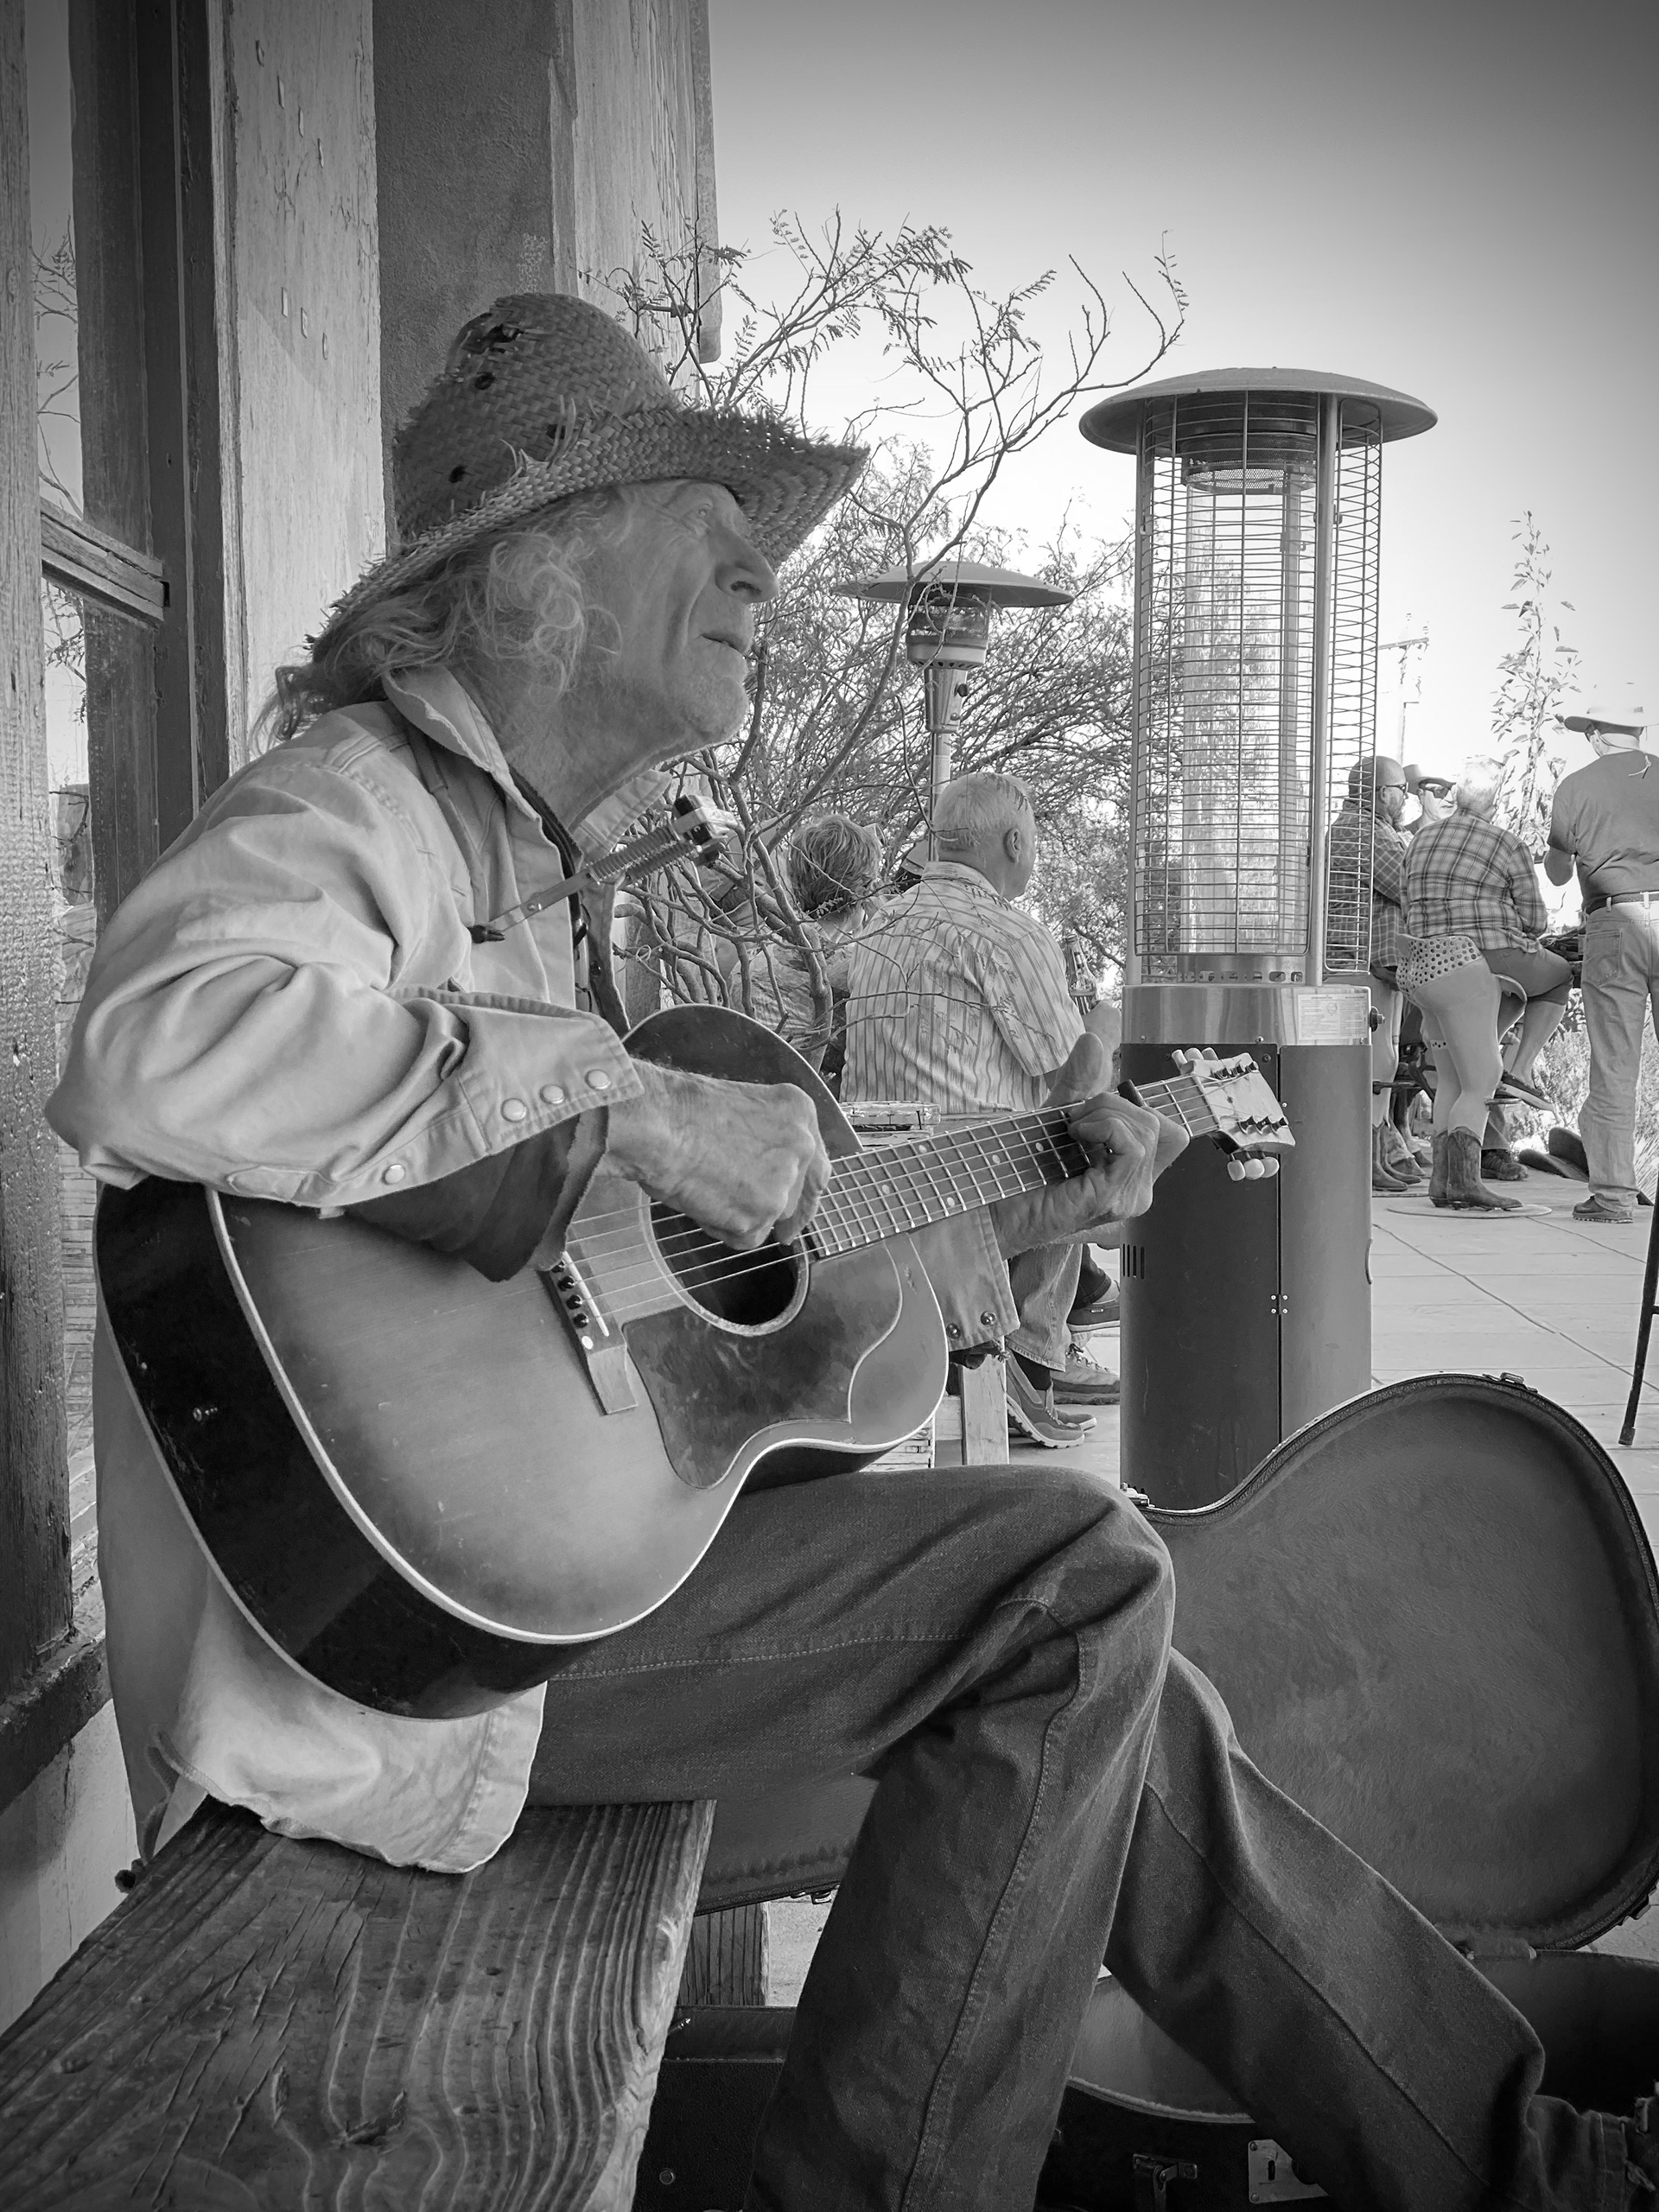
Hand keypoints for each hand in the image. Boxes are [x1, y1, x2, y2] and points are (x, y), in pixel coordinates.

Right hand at [605, 1061, 830, 1249]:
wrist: (659, 1124)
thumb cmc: (680, 1110)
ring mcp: (783, 1184)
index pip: (816, 1164)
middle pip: (794, 1196)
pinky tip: (700, 1201)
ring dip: (738, 1214)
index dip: (806, 1193)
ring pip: (766, 1217)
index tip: (801, 1213)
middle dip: (775, 1212)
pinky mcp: (761, 1214)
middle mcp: (800, 1148)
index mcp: (798, 1113)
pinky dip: (721, 1227)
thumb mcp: (739, 1109)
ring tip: (703, 1186)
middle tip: (760, 1225)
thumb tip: (758, 1169)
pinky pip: (745, 1236)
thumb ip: (762, 1139)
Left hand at [989, 1034, 1187, 1255]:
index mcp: (1132, 1176)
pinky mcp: (1112, 1198)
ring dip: (1104, 1114)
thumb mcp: (1055, 1117)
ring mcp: (1128, 1199)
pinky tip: (1076, 1136)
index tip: (1091, 1114)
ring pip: (1146, 1129)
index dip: (1137, 1110)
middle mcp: (1138, 1191)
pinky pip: (1133, 1146)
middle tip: (1073, 1120)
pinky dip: (1104, 1127)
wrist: (991, 1211)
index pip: (1170, 1134)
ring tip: (1070, 1129)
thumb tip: (1093, 1038)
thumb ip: (1078, 1083)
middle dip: (1114, 1106)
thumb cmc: (1020, 1172)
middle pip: (1159, 1125)